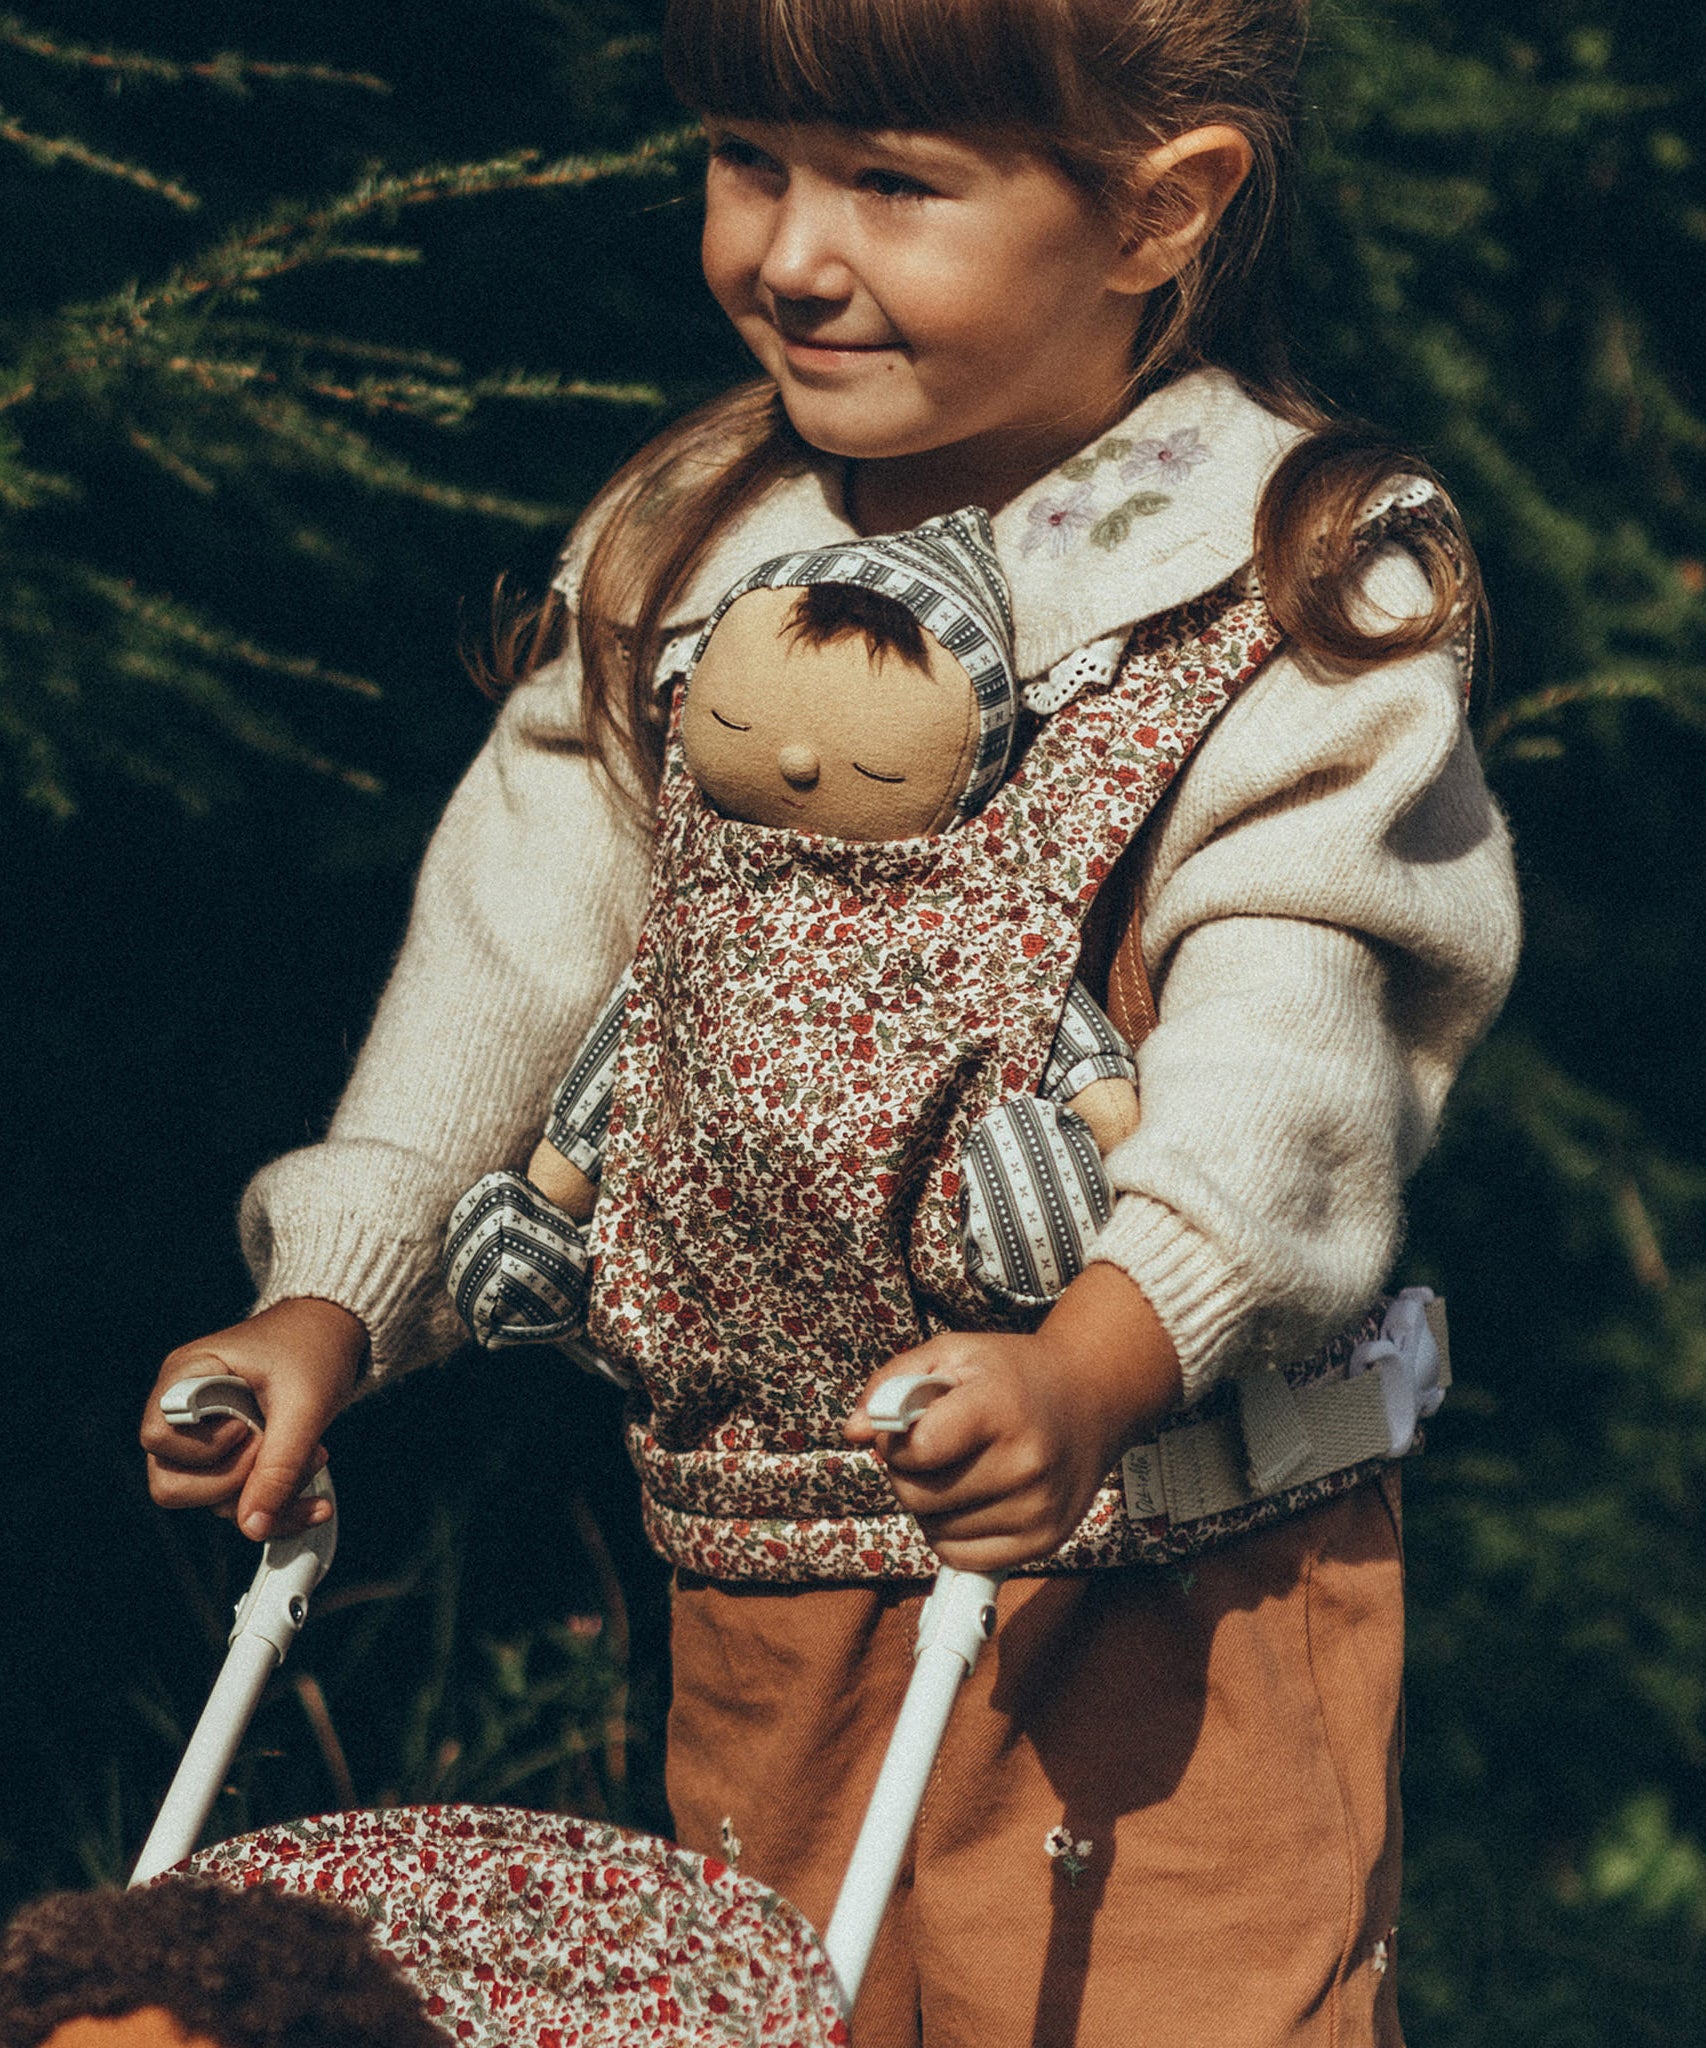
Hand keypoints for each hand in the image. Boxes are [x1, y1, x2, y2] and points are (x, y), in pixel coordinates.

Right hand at [140, 1298, 367, 1540]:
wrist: (335, 1331)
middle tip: (280, 1449)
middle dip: (237, 1481)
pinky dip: (275, 1504)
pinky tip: (312, 1497)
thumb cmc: (314, 1347)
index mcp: (188, 1375)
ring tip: (312, 1458)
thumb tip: (254, 1526)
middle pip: (172, 1481)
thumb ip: (280, 1466)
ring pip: (208, 1498)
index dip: (206, 1447)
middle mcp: (183, 1408)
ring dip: (266, 1494)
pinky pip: (236, 1498)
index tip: (248, 1425)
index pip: (158, 1437)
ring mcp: (203, 1436)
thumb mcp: (306, 1403)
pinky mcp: (229, 1455)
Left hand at [843, 1264, 1181, 1571]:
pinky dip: (951, 1533)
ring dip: (929, 1505)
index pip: (914, 1450)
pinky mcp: (1044, 1540)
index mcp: (1000, 1407)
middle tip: (933, 1446)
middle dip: (907, 1471)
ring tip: (959, 1467)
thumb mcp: (953, 1354)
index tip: (905, 1424)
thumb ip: (893, 1384)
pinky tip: (972, 1498)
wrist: (1092, 1396)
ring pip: (933, 1530)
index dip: (893, 1440)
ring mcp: (1038, 1508)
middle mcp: (1025, 1463)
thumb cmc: (1011, 1374)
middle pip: (915, 1496)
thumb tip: (854, 1430)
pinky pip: (961, 1557)